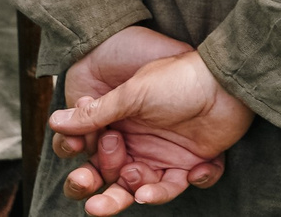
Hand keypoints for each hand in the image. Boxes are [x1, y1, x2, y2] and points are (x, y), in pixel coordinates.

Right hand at [50, 40, 253, 212]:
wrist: (225, 77)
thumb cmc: (177, 79)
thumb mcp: (132, 94)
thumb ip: (95, 113)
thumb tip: (55, 121)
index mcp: (122, 129)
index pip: (94, 161)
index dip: (88, 170)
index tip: (88, 161)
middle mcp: (141, 146)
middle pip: (116, 183)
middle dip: (106, 198)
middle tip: (96, 205)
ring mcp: (167, 156)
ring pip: (146, 190)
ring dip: (142, 195)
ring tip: (141, 191)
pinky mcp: (194, 161)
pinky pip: (185, 184)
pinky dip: (188, 184)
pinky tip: (194, 171)